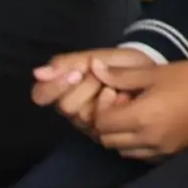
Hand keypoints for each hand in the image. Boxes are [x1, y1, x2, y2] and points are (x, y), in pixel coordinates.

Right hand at [32, 45, 149, 133]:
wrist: (149, 71)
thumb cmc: (118, 64)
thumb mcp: (94, 56)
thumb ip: (67, 63)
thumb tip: (38, 73)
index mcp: (62, 88)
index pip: (41, 95)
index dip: (55, 86)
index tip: (77, 73)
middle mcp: (71, 107)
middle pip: (65, 107)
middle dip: (86, 88)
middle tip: (101, 76)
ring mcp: (87, 121)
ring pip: (83, 116)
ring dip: (102, 97)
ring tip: (115, 85)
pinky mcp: (104, 131)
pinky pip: (102, 125)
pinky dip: (114, 107)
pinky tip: (124, 96)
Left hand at [90, 55, 187, 160]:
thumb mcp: (156, 72)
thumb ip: (121, 75)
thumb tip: (93, 68)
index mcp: (143, 116)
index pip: (102, 122)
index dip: (102, 106)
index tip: (115, 92)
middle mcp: (149, 139)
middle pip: (107, 139)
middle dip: (108, 122)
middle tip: (123, 102)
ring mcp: (162, 149)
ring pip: (123, 150)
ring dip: (121, 135)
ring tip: (136, 114)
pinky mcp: (173, 153)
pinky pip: (141, 155)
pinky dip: (137, 144)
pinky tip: (148, 126)